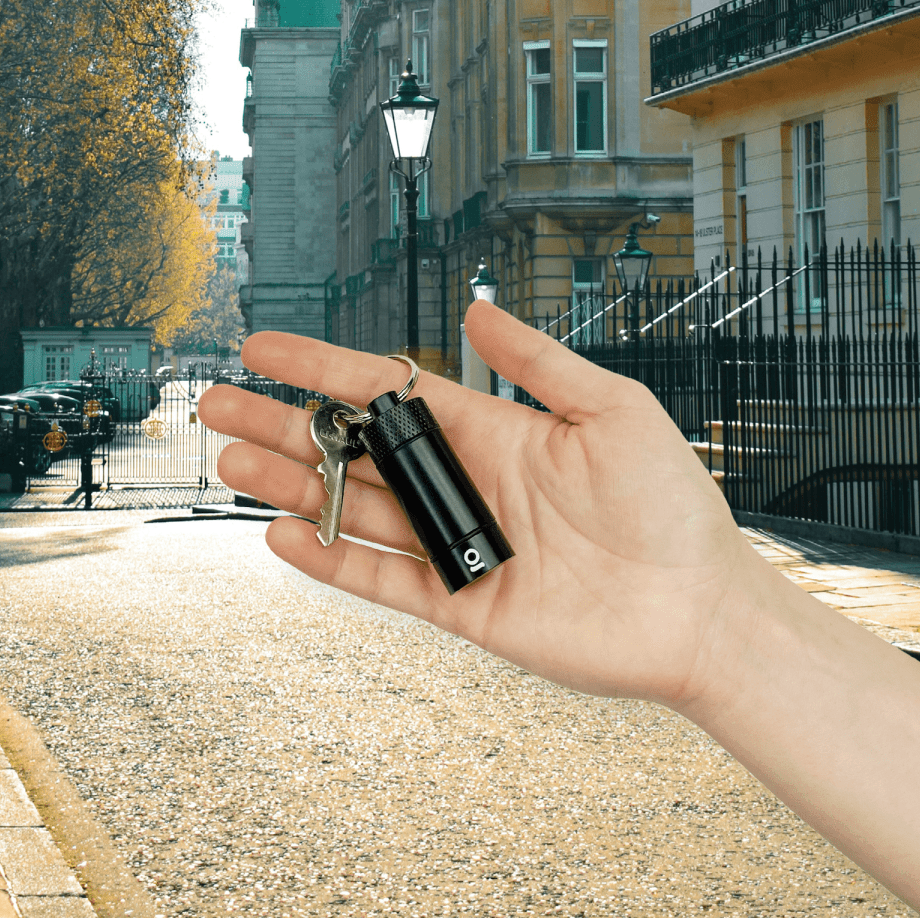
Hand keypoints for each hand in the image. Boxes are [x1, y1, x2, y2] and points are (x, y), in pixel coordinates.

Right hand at [199, 301, 756, 707]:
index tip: (269, 349)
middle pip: (355, 450)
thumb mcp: (612, 409)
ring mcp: (459, 546)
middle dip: (285, 427)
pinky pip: (384, 580)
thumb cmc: (671, 506)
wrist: (698, 608)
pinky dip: (333, 561)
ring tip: (233, 466)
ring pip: (357, 511)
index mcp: (494, 432)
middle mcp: (466, 485)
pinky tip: (287, 535)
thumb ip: (540, 361)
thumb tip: (479, 311)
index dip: (325, 368)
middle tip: (221, 408)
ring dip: (293, 488)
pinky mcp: (462, 604)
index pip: (389, 393)